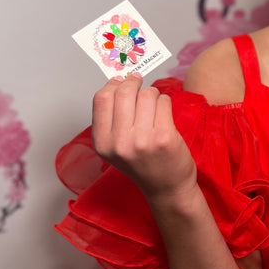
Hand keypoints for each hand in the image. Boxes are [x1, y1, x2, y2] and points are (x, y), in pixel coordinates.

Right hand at [91, 72, 197, 201]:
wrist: (166, 188)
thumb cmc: (142, 163)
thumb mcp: (115, 145)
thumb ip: (112, 117)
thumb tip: (119, 80)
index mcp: (103, 143)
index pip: (102, 99)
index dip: (113, 84)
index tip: (122, 80)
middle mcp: (119, 142)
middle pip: (124, 92)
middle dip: (134, 83)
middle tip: (139, 82)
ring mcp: (142, 140)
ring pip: (146, 94)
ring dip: (152, 94)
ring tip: (154, 106)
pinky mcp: (164, 137)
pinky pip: (163, 102)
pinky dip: (165, 102)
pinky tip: (164, 115)